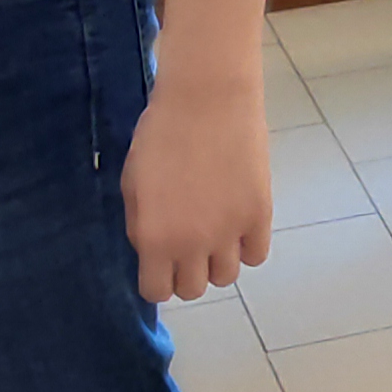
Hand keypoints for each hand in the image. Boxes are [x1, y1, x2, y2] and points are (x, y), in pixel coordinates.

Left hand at [122, 70, 272, 305]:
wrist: (207, 99)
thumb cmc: (159, 134)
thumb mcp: (132, 183)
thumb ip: (140, 225)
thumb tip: (153, 250)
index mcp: (154, 238)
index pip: (157, 292)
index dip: (157, 279)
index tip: (159, 263)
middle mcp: (193, 244)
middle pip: (194, 290)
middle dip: (186, 272)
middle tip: (186, 245)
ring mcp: (230, 232)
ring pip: (227, 277)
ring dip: (217, 261)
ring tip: (214, 233)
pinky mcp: (260, 215)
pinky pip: (255, 255)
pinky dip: (245, 246)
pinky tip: (237, 224)